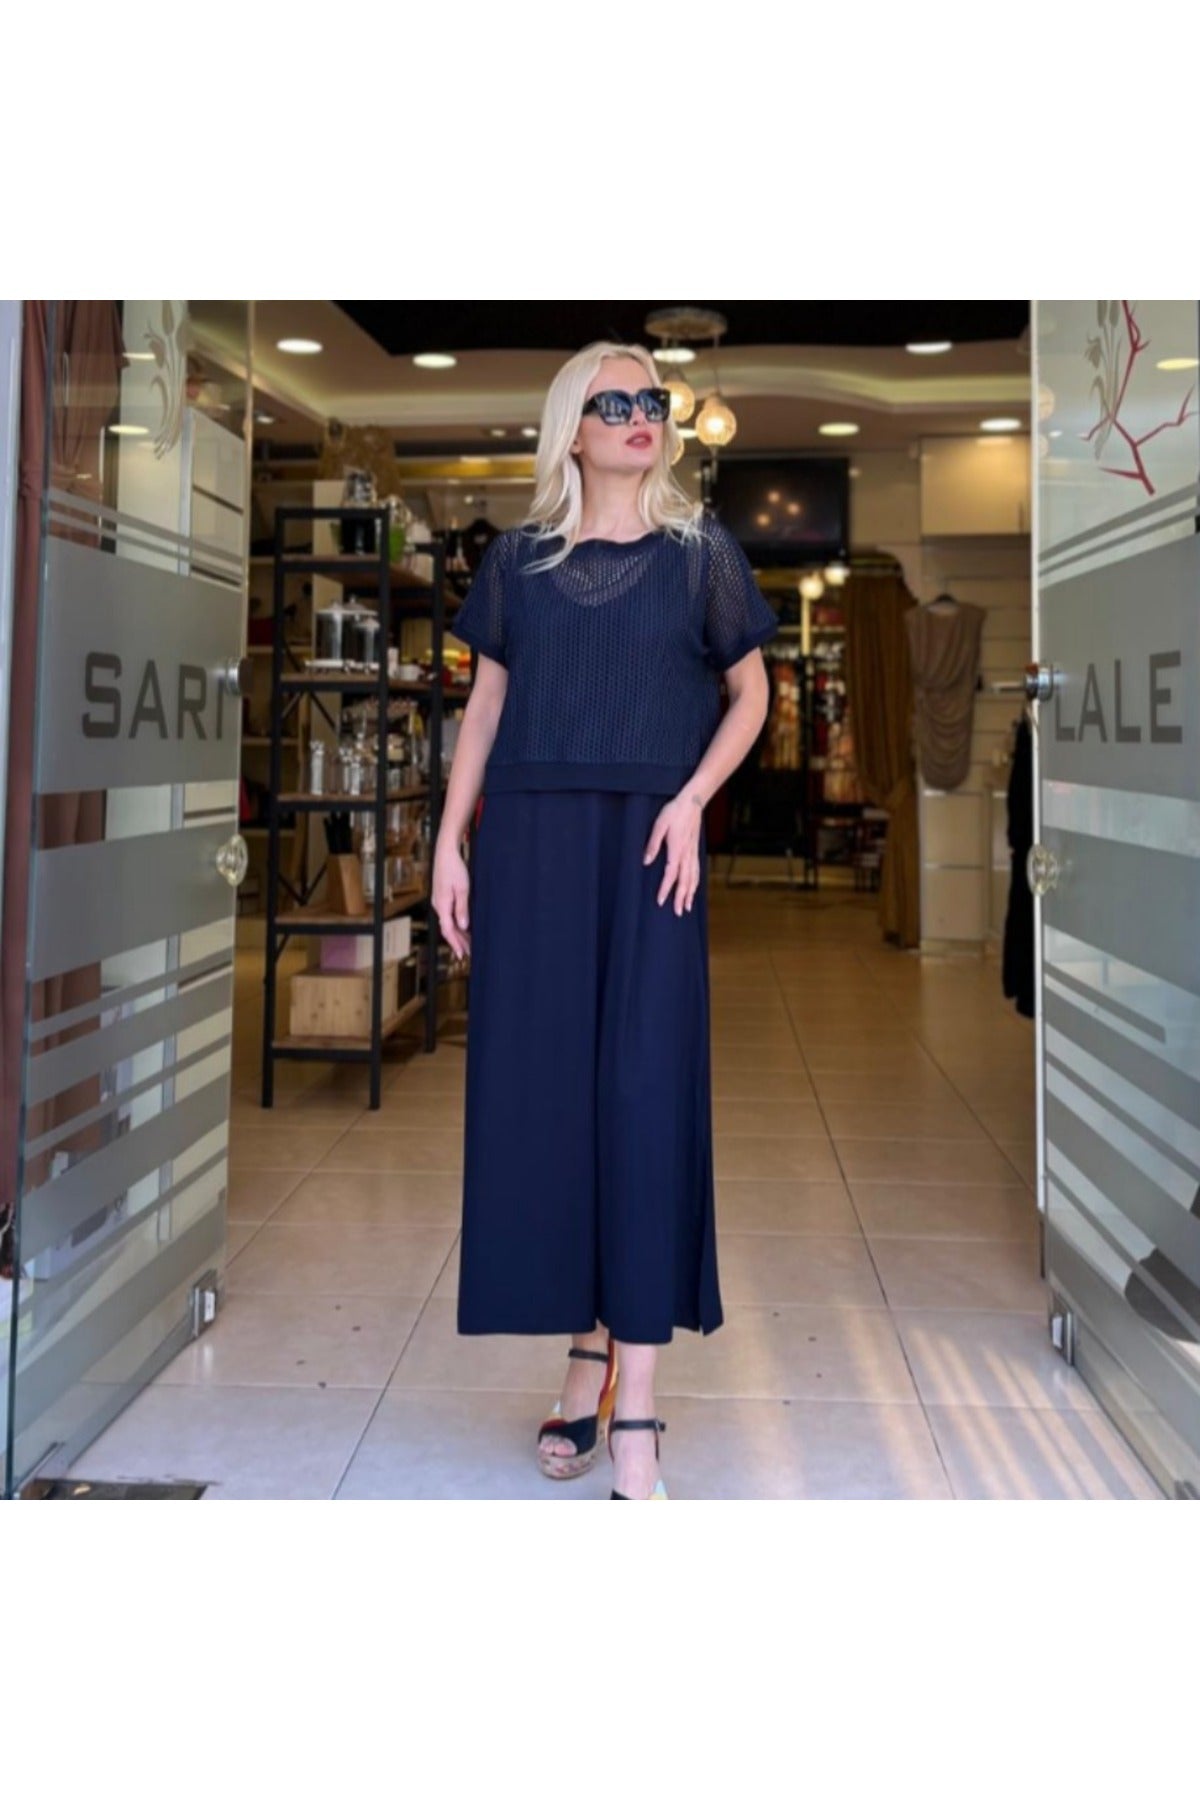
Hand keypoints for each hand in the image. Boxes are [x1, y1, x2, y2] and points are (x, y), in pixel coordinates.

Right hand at [432, 842, 470, 957]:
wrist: (445, 852)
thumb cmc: (454, 868)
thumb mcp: (462, 889)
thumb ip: (462, 908)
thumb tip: (463, 926)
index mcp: (442, 905)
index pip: (448, 930)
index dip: (455, 943)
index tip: (461, 954)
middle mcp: (438, 905)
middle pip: (447, 928)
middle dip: (457, 941)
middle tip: (467, 953)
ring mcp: (439, 900)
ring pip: (447, 922)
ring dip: (457, 933)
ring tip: (467, 943)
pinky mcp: (441, 896)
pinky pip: (447, 915)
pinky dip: (455, 923)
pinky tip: (462, 926)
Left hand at [642, 793, 703, 915]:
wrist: (693, 802)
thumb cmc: (674, 811)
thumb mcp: (659, 825)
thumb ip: (653, 844)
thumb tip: (646, 861)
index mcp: (677, 849)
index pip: (671, 874)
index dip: (666, 888)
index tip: (661, 901)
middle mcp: (687, 854)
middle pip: (685, 880)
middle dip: (681, 897)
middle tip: (677, 912)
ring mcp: (693, 853)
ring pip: (693, 877)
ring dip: (690, 893)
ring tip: (687, 907)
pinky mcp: (695, 850)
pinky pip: (697, 870)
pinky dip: (696, 882)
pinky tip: (694, 889)